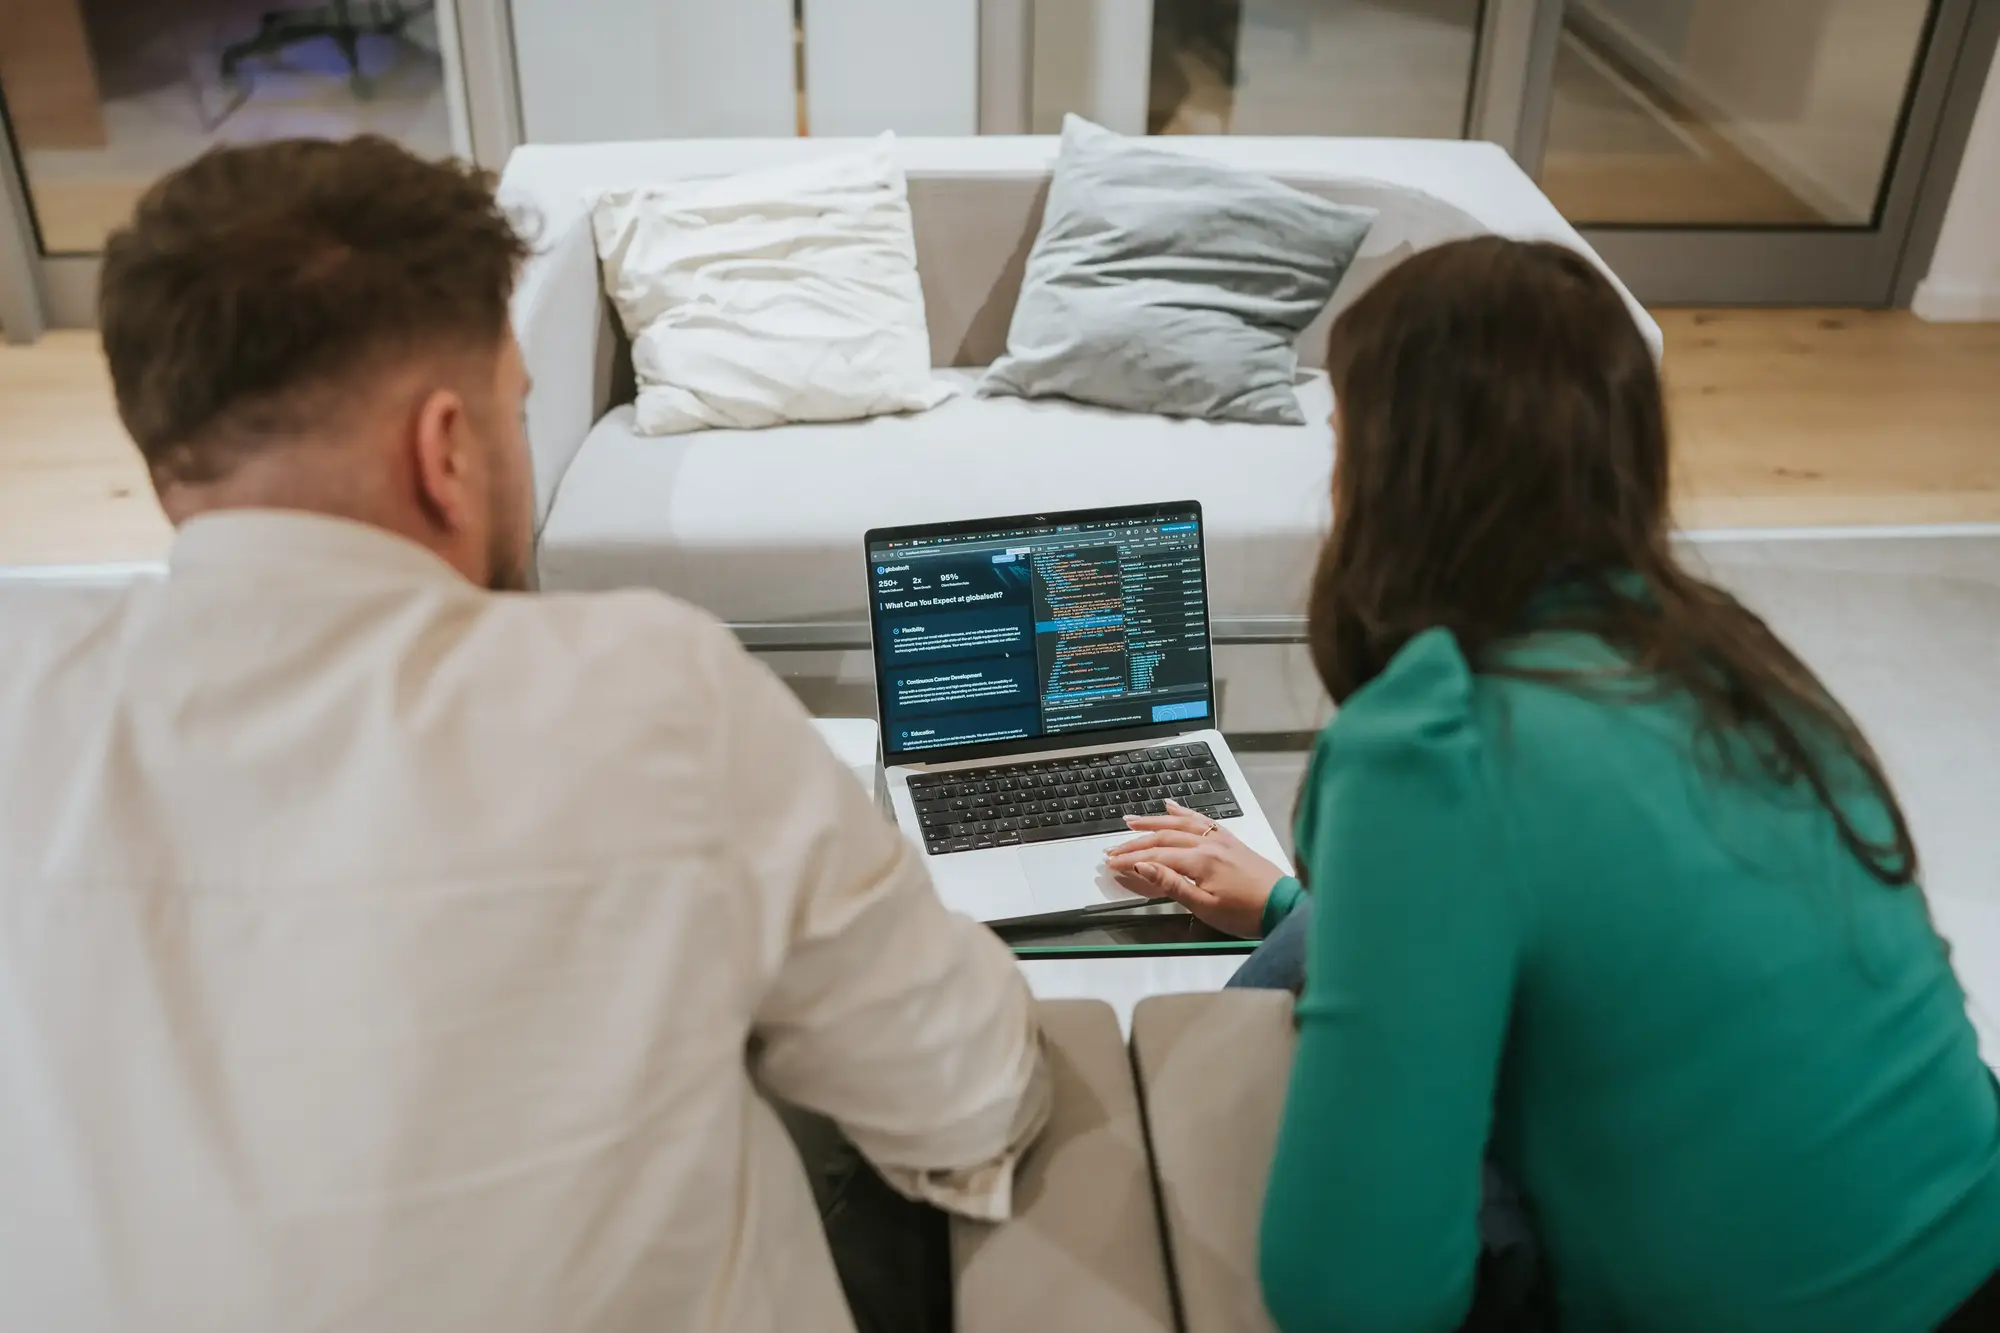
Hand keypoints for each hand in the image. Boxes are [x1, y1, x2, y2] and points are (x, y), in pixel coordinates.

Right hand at [1104, 800, 1286, 938]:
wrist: (1283, 906)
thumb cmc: (1246, 912)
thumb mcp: (1205, 906)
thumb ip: (1172, 884)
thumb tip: (1143, 866)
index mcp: (1200, 860)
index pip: (1156, 856)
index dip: (1131, 859)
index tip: (1111, 863)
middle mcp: (1209, 843)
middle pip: (1163, 837)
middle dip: (1135, 843)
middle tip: (1113, 849)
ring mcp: (1220, 839)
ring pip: (1180, 823)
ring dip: (1153, 821)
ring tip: (1132, 821)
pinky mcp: (1229, 840)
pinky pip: (1201, 820)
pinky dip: (1183, 812)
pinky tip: (1171, 806)